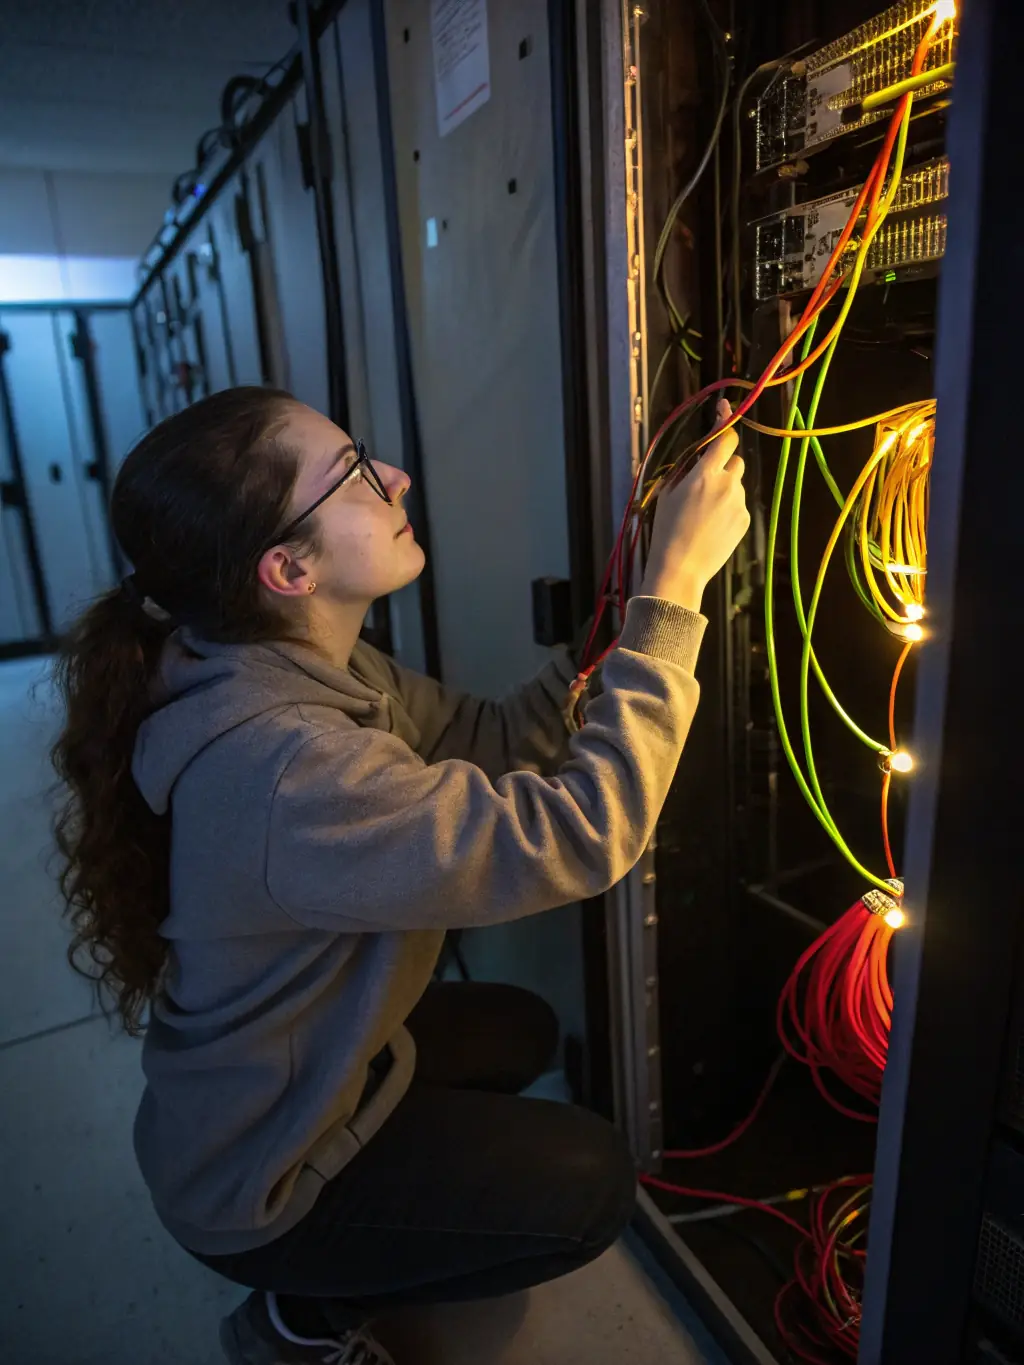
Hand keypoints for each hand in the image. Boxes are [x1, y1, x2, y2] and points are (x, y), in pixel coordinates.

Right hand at [640, 399, 748, 611]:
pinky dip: (728, 509)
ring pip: (736, 485)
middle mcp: (727, 484)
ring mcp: (739, 503)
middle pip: (735, 460)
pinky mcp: (744, 520)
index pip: (725, 438)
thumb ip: (685, 469)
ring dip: (725, 490)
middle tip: (705, 483)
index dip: (726, 421)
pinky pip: (738, 505)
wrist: (680, 567)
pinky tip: (711, 527)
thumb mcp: (667, 493)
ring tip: (704, 514)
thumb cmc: (666, 529)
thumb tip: (697, 456)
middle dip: (723, 465)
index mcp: (705, 474)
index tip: (725, 409)